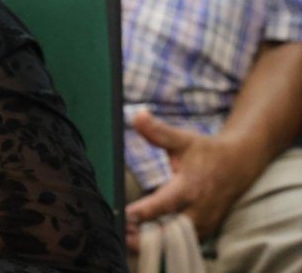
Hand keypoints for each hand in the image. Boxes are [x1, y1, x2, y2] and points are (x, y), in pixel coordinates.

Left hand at [125, 110, 251, 249]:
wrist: (240, 164)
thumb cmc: (206, 151)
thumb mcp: (182, 139)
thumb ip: (157, 131)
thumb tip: (138, 115)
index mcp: (189, 187)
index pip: (163, 205)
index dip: (143, 213)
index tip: (124, 216)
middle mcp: (197, 210)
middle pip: (168, 232)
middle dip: (144, 236)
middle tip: (120, 233)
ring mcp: (203, 224)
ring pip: (175, 242)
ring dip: (152, 242)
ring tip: (126, 239)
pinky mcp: (205, 232)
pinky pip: (183, 244)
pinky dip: (165, 245)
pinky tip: (143, 241)